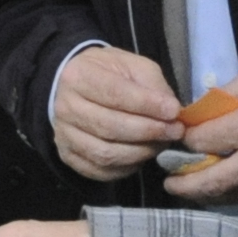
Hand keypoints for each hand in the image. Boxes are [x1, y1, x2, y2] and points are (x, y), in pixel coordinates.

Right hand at [51, 46, 185, 181]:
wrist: (76, 89)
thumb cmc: (108, 75)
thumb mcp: (132, 66)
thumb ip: (152, 85)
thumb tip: (170, 112)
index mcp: (78, 76)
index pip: (115, 94)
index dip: (147, 105)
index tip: (174, 111)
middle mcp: (64, 107)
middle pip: (110, 127)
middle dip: (149, 131)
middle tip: (175, 131)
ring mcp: (63, 135)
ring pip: (105, 154)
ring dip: (140, 152)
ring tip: (161, 144)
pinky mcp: (68, 156)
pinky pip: (100, 170)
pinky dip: (126, 168)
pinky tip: (142, 156)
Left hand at [166, 51, 237, 201]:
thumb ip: (228, 91)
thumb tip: (202, 109)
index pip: (202, 142)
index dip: (184, 141)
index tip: (177, 137)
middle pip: (212, 180)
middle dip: (185, 184)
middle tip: (169, 183)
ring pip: (233, 193)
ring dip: (207, 195)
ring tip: (189, 191)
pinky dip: (232, 194)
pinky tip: (221, 190)